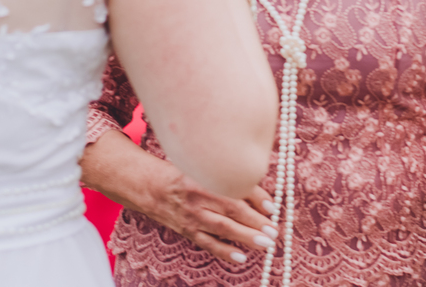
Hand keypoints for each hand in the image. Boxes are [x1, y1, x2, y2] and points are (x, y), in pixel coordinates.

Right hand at [140, 158, 276, 264]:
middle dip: (256, 222)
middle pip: (232, 210)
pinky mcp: (188, 231)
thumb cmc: (183, 174)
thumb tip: (259, 194)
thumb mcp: (204, 168)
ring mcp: (192, 216)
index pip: (236, 188)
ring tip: (266, 244)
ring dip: (246, 237)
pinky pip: (208, 243)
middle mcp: (199, 197)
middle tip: (274, 230)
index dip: (257, 197)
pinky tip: (241, 257)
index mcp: (205, 177)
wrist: (151, 187)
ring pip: (223, 228)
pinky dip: (225, 252)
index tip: (272, 207)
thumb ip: (228, 177)